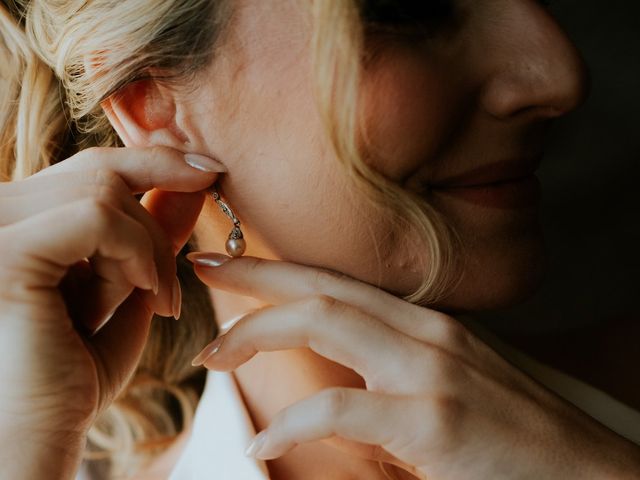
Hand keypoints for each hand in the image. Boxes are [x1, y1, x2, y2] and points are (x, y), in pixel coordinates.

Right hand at [0, 147, 221, 475]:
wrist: (41, 436)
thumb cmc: (73, 376)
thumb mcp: (127, 289)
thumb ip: (152, 232)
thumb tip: (192, 181)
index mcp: (17, 220)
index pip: (89, 168)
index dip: (154, 162)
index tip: (210, 173)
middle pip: (100, 173)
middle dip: (156, 225)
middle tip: (173, 285)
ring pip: (104, 192)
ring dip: (148, 249)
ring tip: (152, 300)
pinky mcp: (7, 252)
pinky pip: (98, 217)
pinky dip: (136, 253)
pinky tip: (142, 294)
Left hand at [187, 253, 639, 479]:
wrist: (587, 469)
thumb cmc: (510, 432)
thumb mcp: (447, 382)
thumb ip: (394, 367)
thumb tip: (339, 371)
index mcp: (424, 325)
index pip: (338, 281)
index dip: (279, 268)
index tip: (228, 259)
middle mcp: (425, 332)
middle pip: (322, 288)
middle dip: (254, 279)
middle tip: (201, 275)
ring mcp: (431, 370)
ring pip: (325, 323)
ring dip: (258, 332)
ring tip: (214, 356)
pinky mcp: (435, 419)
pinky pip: (343, 406)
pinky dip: (293, 422)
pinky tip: (262, 446)